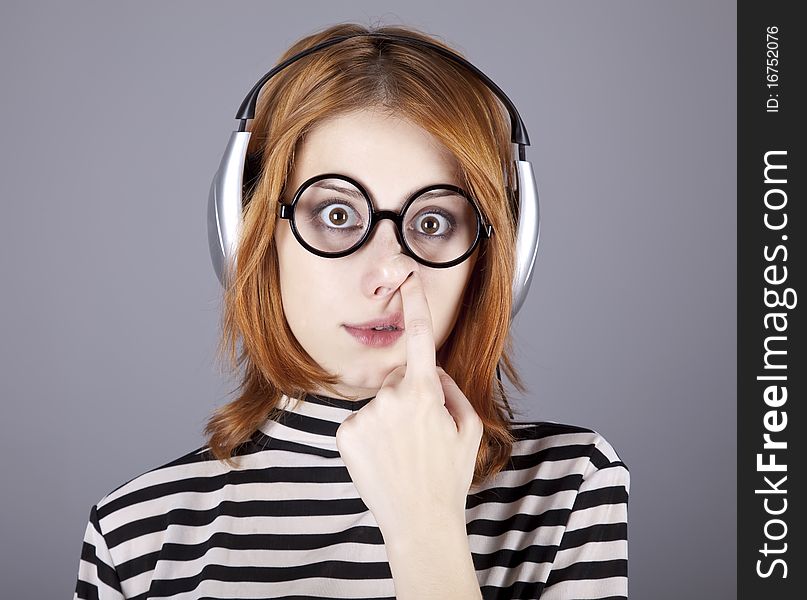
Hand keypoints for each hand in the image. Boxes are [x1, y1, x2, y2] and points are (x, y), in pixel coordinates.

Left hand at [335, 270, 483, 539]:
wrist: (420, 522)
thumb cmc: (447, 478)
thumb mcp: (468, 430)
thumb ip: (451, 390)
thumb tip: (431, 371)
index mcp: (424, 392)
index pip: (420, 337)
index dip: (415, 304)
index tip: (408, 277)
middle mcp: (390, 397)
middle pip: (399, 382)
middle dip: (409, 400)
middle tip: (420, 440)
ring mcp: (364, 415)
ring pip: (378, 404)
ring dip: (388, 422)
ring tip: (401, 456)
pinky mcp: (344, 433)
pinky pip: (360, 422)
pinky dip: (369, 436)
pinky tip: (382, 460)